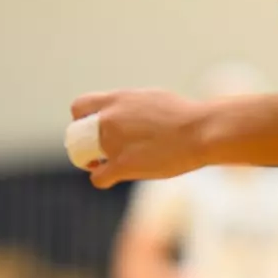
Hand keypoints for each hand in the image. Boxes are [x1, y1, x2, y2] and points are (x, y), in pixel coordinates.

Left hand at [70, 89, 211, 188]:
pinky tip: (114, 177)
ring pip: (84, 157)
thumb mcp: (151, 99)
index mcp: (117, 99)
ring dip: (93, 162)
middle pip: (76, 134)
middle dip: (83, 143)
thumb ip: (131, 107)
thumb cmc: (185, 115)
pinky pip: (98, 177)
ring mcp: (113, 142)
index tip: (91, 129)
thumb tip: (128, 113)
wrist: (201, 130)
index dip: (81, 121)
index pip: (79, 107)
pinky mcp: (122, 165)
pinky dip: (103, 179)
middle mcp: (109, 119)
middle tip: (97, 151)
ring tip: (107, 164)